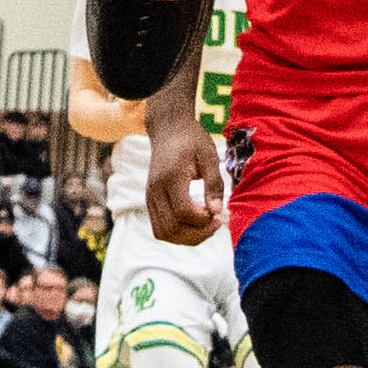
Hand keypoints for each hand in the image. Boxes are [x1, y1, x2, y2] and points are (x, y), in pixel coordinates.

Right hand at [146, 125, 224, 246]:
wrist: (168, 129)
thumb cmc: (192, 140)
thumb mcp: (209, 156)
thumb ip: (214, 184)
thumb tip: (217, 211)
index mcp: (171, 177)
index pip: (183, 211)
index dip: (202, 220)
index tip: (217, 214)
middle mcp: (155, 190)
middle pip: (172, 228)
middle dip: (197, 234)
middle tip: (216, 223)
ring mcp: (150, 197)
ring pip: (163, 232)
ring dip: (187, 238)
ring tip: (206, 226)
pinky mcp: (150, 201)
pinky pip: (160, 228)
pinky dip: (178, 233)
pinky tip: (195, 223)